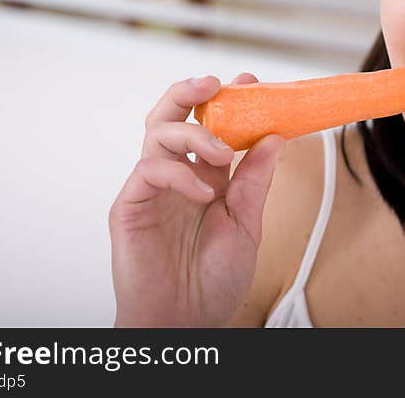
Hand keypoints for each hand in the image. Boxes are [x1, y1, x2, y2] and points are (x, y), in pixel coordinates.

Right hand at [109, 73, 285, 326]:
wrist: (185, 321)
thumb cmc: (214, 280)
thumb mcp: (246, 224)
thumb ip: (255, 181)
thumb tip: (275, 138)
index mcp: (204, 177)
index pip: (209, 126)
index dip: (226, 101)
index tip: (250, 82)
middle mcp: (176, 175)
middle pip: (171, 116)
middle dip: (190, 92)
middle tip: (215, 83)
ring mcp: (151, 188)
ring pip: (156, 132)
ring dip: (193, 134)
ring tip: (222, 154)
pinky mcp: (130, 205)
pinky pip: (149, 170)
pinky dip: (179, 173)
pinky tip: (203, 193)